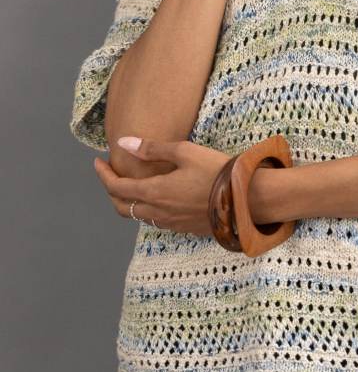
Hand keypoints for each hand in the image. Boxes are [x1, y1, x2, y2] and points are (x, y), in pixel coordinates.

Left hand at [93, 138, 237, 237]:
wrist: (245, 201)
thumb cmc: (215, 171)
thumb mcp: (185, 152)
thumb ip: (152, 148)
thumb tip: (123, 143)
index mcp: (154, 192)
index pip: (116, 188)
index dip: (103, 175)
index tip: (97, 162)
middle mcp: (157, 212)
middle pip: (122, 207)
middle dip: (111, 191)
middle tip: (110, 175)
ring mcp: (171, 224)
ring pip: (139, 216)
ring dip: (129, 201)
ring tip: (132, 184)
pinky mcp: (184, 228)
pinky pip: (156, 220)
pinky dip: (147, 208)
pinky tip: (158, 196)